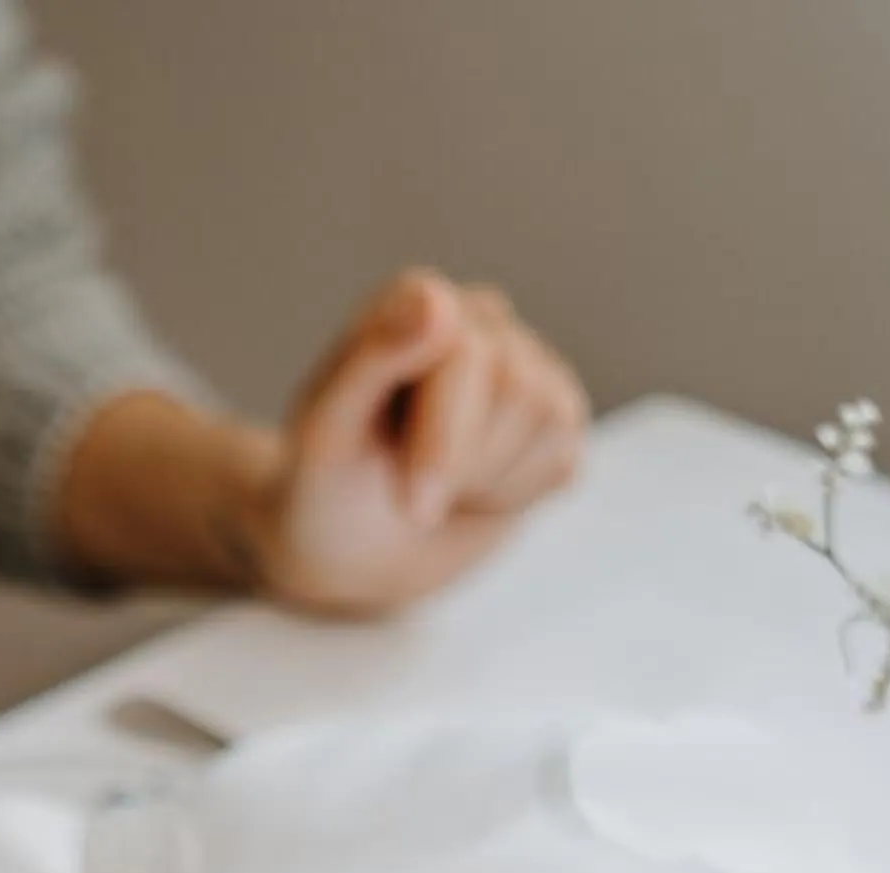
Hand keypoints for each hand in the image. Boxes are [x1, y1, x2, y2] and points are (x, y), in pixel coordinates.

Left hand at [243, 268, 589, 614]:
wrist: (351, 553)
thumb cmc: (326, 488)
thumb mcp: (325, 434)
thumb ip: (372, 359)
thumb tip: (435, 301)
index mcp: (413, 301)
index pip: (464, 351)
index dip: (444, 441)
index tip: (411, 499)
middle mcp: (478, 317)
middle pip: (516, 384)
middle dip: (461, 467)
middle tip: (413, 504)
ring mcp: (525, 364)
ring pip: (548, 416)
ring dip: (484, 484)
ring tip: (439, 489)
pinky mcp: (555, 418)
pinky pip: (564, 459)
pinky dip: (514, 498)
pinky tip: (473, 494)